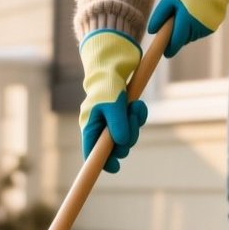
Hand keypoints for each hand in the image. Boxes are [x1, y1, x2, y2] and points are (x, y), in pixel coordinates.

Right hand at [78, 29, 148, 173]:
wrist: (112, 61)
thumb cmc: (107, 83)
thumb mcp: (113, 104)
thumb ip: (118, 125)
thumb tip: (122, 145)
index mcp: (90, 125)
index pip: (92, 152)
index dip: (102, 163)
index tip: (115, 168)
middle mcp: (100, 125)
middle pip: (114, 147)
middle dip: (126, 139)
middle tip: (131, 127)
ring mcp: (112, 119)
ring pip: (127, 135)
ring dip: (135, 124)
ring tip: (135, 108)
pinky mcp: (123, 112)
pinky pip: (134, 122)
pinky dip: (138, 115)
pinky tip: (137, 105)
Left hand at [147, 0, 228, 57]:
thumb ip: (160, 15)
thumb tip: (152, 32)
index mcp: (187, 19)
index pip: (177, 41)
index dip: (170, 48)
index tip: (165, 53)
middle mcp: (199, 26)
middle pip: (184, 39)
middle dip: (178, 35)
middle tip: (175, 20)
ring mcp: (208, 27)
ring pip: (192, 35)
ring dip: (187, 29)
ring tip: (188, 11)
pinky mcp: (214, 25)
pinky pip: (200, 31)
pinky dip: (196, 25)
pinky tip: (197, 12)